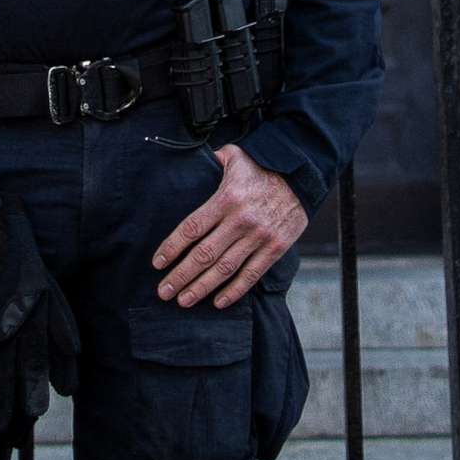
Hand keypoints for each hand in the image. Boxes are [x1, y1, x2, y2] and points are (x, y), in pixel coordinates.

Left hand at [150, 143, 306, 310]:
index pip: (192, 228)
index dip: (172, 247)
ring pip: (225, 268)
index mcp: (226, 198)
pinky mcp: (275, 248)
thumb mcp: (235, 157)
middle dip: (180, 275)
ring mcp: (259, 236)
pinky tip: (217, 302)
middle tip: (163, 292)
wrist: (302, 175)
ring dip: (201, 288)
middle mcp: (241, 220)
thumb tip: (191, 163)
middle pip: (204, 254)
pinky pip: (251, 274)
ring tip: (183, 301)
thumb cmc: (263, 166)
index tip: (157, 263)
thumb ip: (212, 162)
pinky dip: (234, 291)